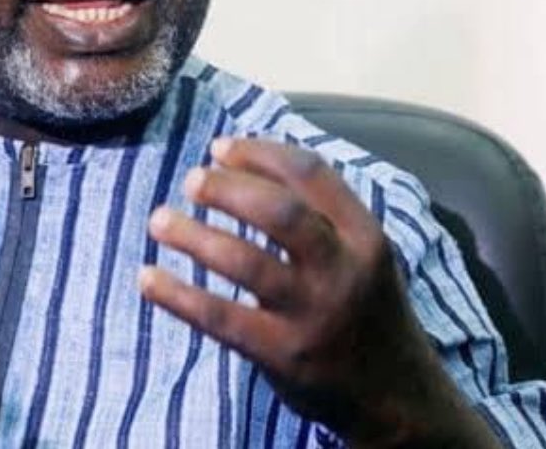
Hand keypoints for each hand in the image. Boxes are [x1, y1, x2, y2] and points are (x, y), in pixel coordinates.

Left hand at [139, 138, 495, 447]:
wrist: (396, 396)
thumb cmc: (365, 310)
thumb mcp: (364, 255)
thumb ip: (320, 215)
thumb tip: (243, 167)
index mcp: (365, 235)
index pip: (311, 175)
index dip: (261, 153)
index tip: (221, 147)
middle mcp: (343, 270)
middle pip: (280, 212)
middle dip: (228, 187)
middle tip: (192, 180)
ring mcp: (313, 314)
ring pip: (246, 262)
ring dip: (194, 235)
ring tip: (160, 220)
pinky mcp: (284, 354)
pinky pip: (221, 317)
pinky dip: (179, 295)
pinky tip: (148, 277)